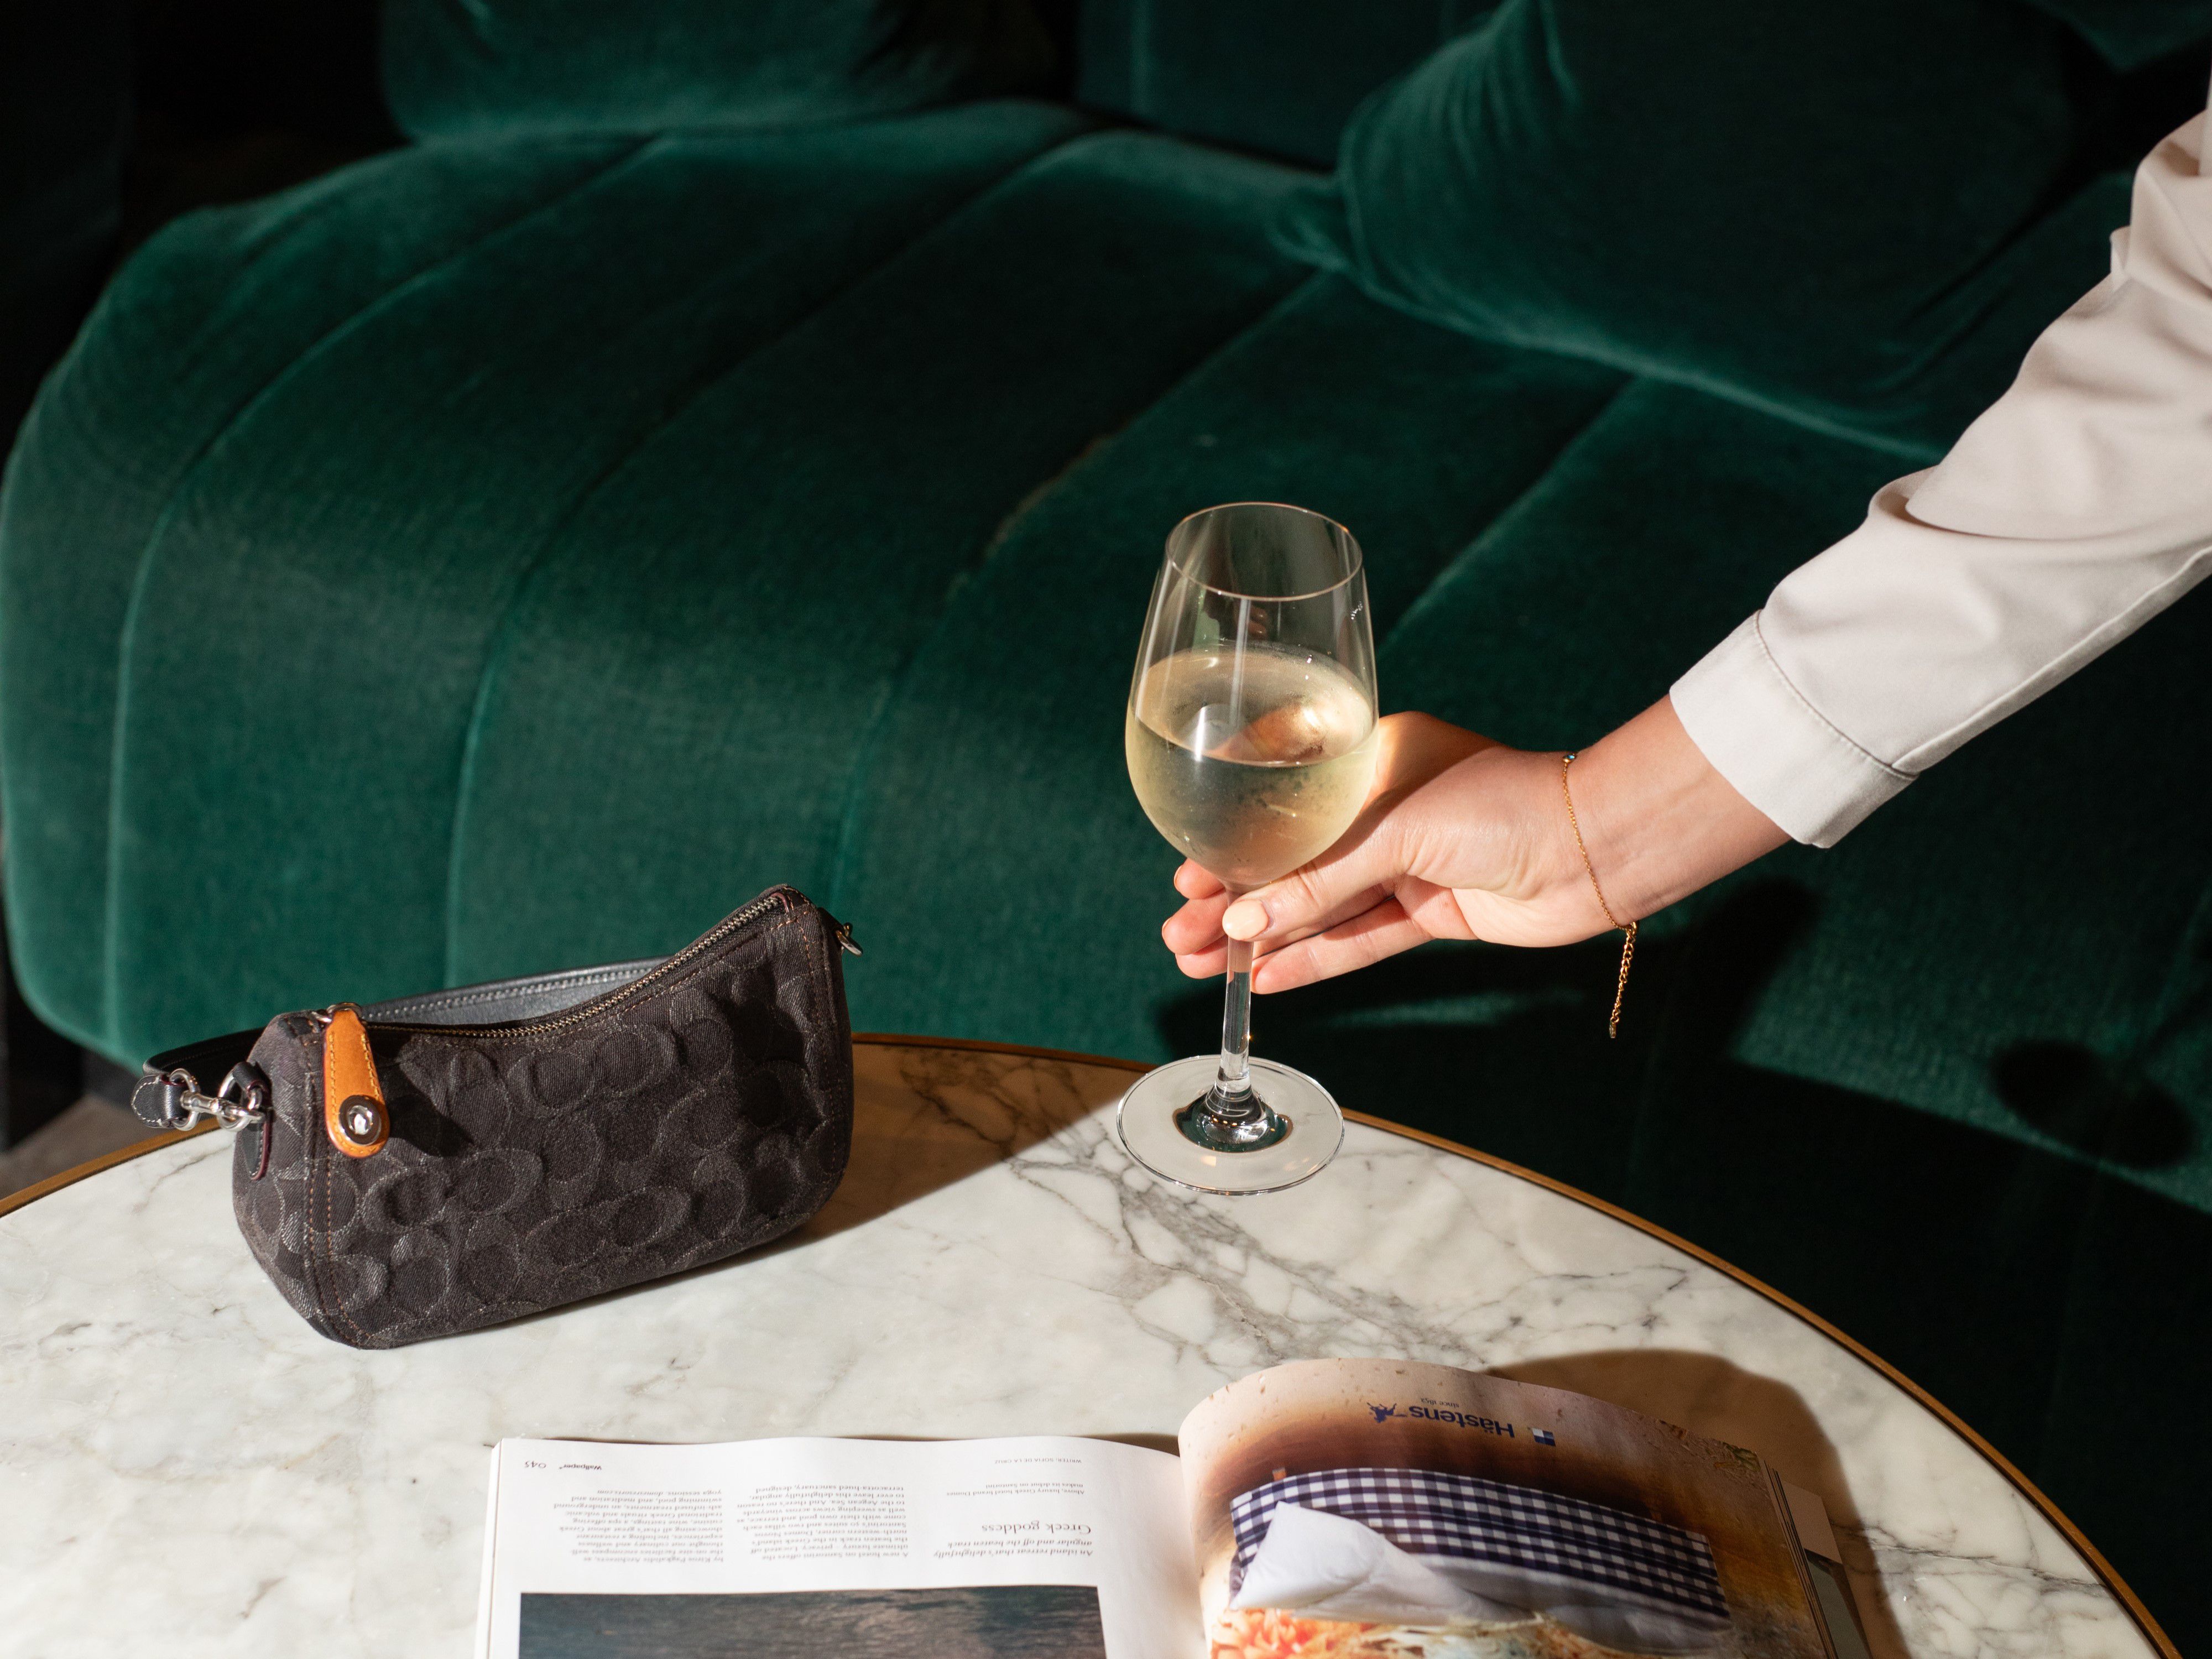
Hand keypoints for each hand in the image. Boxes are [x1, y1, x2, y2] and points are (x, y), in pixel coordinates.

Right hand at [1160, 697, 1788, 992]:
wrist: (1593, 848)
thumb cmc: (1503, 804)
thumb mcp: (1395, 830)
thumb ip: (1319, 880)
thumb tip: (1246, 924)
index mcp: (1370, 760)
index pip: (1281, 804)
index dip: (1232, 844)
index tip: (1189, 872)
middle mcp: (1384, 811)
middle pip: (1292, 864)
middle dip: (1234, 902)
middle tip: (1180, 932)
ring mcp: (1408, 864)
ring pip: (1318, 907)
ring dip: (1261, 938)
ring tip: (1201, 964)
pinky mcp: (1431, 913)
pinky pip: (1358, 939)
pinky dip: (1311, 959)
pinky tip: (1263, 978)